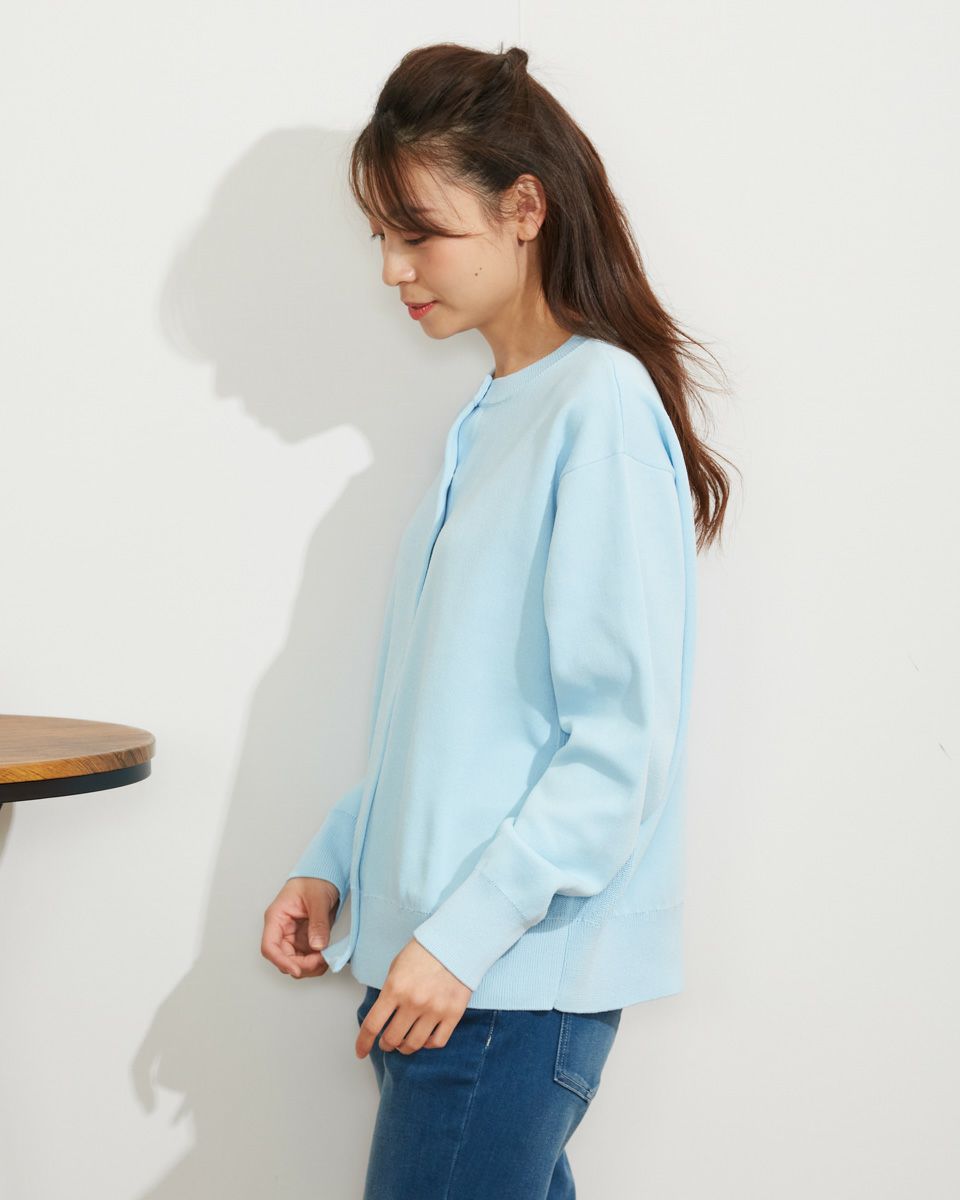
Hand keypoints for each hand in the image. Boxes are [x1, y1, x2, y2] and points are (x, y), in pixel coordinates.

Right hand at [261, 878, 340, 978]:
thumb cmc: (315, 879)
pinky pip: (308, 957)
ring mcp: (294, 936)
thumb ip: (318, 923)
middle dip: (301, 966)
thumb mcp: (318, 899)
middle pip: (283, 958)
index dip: (281, 961)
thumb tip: (317, 946)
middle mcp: (282, 930)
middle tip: (320, 962)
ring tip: (326, 958)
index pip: (270, 946)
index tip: (297, 970)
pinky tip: (327, 956)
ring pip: (296, 962)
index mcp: (277, 917)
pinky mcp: (305, 939)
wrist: (326, 873)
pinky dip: (317, 961)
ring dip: (310, 966)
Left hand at [355, 938, 471, 1058]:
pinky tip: (424, 1038)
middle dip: (386, 1044)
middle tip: (386, 1042)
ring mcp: (434, 1009)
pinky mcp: (453, 1013)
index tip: (360, 1051)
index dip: (363, 1043)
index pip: (372, 1025)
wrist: (456, 941)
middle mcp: (414, 1002)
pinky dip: (427, 1044)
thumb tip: (384, 1015)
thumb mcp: (396, 967)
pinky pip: (437, 1042)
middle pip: (392, 1039)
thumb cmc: (424, 951)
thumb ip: (389, 992)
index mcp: (395, 988)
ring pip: (414, 1044)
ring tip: (404, 1043)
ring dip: (404, 1047)